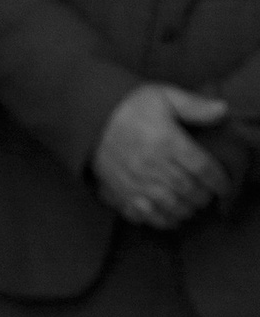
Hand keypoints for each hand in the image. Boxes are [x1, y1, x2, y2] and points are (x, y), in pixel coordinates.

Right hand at [92, 85, 231, 228]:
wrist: (92, 119)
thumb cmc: (131, 106)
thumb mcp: (165, 96)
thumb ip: (194, 105)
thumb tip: (223, 111)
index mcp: (167, 141)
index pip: (201, 167)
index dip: (217, 180)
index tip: (223, 185)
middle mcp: (152, 166)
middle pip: (187, 190)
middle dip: (202, 197)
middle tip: (208, 196)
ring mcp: (136, 183)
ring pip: (169, 206)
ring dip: (185, 211)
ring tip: (192, 207)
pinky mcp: (121, 194)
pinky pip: (145, 215)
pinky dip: (162, 221)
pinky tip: (172, 218)